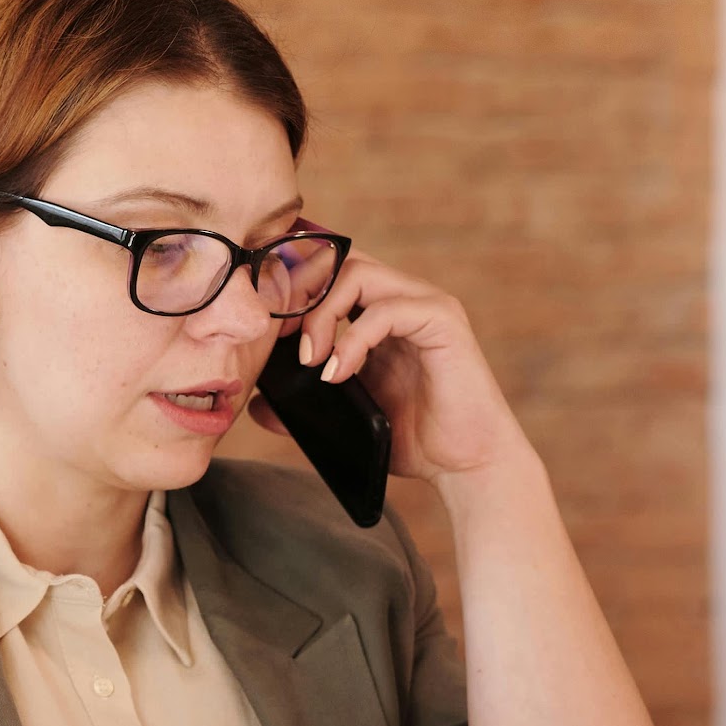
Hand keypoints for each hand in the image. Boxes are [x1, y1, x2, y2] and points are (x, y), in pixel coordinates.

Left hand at [247, 241, 527, 484]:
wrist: (466, 465)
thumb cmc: (413, 439)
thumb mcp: (346, 417)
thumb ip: (305, 404)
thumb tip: (258, 403)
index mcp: (380, 311)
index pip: (330, 271)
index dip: (292, 291)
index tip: (267, 332)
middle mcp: (404, 297)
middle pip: (338, 260)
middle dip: (300, 294)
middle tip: (281, 340)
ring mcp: (425, 304)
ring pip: (358, 273)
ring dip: (321, 313)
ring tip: (310, 361)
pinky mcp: (443, 321)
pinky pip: (385, 310)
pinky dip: (352, 339)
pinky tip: (338, 374)